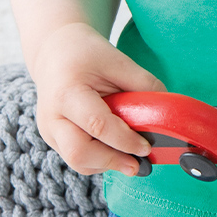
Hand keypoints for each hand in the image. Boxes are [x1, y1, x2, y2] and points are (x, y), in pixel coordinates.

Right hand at [29, 21, 166, 176]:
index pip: (97, 125)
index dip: (125, 140)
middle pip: (79, 154)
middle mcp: (52, 116)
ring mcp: (49, 130)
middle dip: (112, 162)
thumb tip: (168, 113)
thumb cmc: (84, 54)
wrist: (53, 52)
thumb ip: (143, 85)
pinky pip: (77, 159)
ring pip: (77, 162)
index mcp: (67, 93)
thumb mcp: (117, 60)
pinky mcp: (52, 138)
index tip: (146, 147)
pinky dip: (98, 160)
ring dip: (106, 163)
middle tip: (137, 164)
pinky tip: (114, 149)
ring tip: (128, 156)